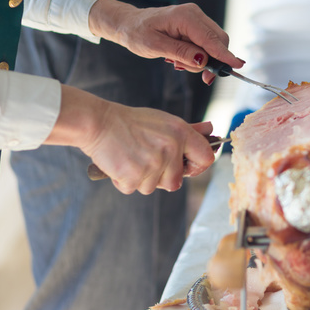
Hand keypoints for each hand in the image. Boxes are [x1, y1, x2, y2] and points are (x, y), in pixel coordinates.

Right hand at [46, 86, 216, 194]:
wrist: (99, 123)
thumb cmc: (132, 122)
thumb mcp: (164, 121)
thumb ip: (188, 130)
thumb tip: (211, 131)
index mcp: (181, 133)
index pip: (206, 158)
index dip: (197, 166)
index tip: (187, 166)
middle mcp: (170, 148)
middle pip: (176, 182)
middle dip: (162, 176)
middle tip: (147, 159)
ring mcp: (152, 164)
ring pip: (153, 188)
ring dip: (141, 179)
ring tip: (132, 158)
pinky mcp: (133, 176)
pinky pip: (133, 189)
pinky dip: (124, 181)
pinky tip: (120, 163)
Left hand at [87, 0, 242, 84]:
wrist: (129, 24)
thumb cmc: (137, 33)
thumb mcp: (154, 46)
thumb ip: (181, 52)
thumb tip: (203, 60)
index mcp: (185, 17)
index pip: (211, 39)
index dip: (225, 54)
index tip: (238, 66)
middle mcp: (195, 14)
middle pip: (218, 41)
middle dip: (212, 61)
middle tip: (201, 78)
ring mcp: (197, 19)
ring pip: (214, 45)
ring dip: (201, 60)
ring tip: (177, 63)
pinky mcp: (196, 26)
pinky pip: (206, 44)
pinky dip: (198, 56)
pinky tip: (180, 59)